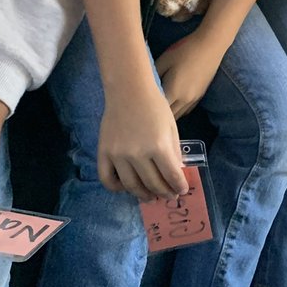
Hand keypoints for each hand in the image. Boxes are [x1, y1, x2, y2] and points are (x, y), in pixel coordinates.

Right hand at [98, 84, 187, 200]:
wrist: (129, 90)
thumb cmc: (154, 106)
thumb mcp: (171, 127)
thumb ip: (174, 151)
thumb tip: (176, 173)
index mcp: (158, 146)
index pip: (171, 175)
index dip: (179, 186)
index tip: (182, 190)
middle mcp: (138, 154)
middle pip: (152, 183)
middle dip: (164, 192)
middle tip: (169, 195)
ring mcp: (119, 155)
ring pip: (131, 185)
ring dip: (143, 194)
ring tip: (150, 196)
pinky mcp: (104, 153)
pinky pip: (107, 179)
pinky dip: (116, 188)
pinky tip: (126, 187)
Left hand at [153, 30, 224, 119]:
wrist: (210, 45)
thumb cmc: (185, 50)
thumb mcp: (164, 60)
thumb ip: (153, 75)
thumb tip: (145, 86)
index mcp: (173, 92)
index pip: (157, 111)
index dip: (148, 111)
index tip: (140, 109)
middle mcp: (184, 99)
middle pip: (168, 117)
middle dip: (157, 117)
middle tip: (146, 113)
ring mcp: (194, 98)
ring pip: (178, 115)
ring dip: (168, 115)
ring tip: (158, 112)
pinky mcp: (200, 95)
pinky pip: (186, 110)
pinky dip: (178, 110)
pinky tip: (173, 105)